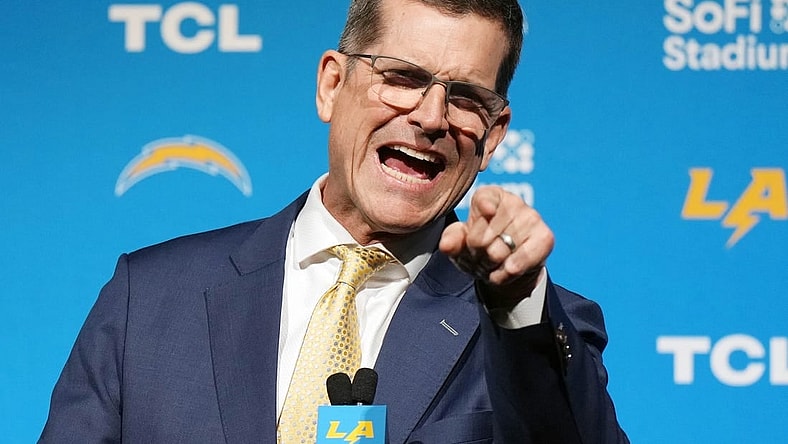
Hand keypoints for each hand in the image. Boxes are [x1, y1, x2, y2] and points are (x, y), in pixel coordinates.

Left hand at [439, 186, 553, 308]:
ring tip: (492, 262)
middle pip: (483, 236)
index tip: (487, 214)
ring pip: (499, 252)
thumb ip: (451, 240)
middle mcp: (513, 201)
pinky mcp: (545, 237)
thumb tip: (446, 245)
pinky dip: (506, 273)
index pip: (483, 201)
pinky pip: (519, 262)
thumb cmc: (481, 248)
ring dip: (490, 266)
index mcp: (489, 196)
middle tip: (480, 255)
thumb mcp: (460, 244)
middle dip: (476, 253)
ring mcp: (531, 217)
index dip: (481, 213)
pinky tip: (504, 271)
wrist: (507, 268)